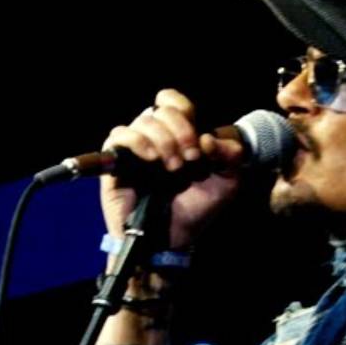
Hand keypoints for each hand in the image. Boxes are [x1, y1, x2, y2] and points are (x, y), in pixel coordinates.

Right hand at [100, 89, 244, 250]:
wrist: (170, 242)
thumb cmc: (195, 212)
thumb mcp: (226, 184)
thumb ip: (231, 156)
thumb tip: (208, 137)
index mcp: (176, 136)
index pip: (172, 102)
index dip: (185, 110)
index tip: (199, 141)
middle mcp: (154, 138)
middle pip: (161, 110)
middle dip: (181, 131)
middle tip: (191, 159)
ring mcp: (134, 150)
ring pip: (143, 120)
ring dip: (164, 140)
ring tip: (174, 168)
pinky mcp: (115, 163)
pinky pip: (118, 135)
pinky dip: (138, 141)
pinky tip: (152, 159)